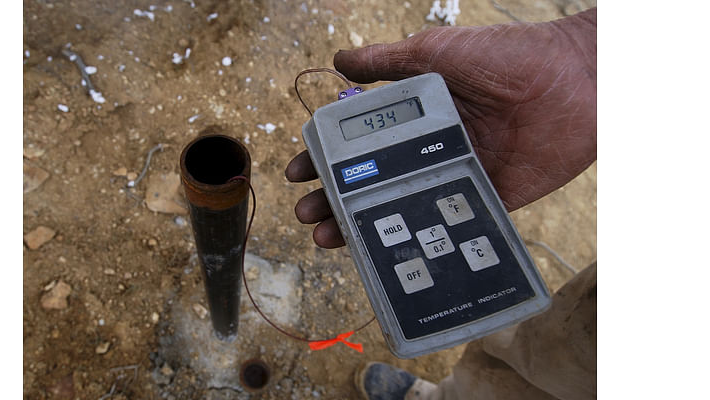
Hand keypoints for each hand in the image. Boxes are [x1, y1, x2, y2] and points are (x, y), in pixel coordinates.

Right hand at [287, 9, 596, 248]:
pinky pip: (445, 222)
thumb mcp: (436, 53)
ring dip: (363, 224)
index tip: (298, 173)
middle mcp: (429, 148)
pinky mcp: (486, 197)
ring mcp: (454, 175)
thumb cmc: (507, 57)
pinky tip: (389, 251)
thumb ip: (386, 61)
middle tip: (306, 214)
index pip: (359, 143)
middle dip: (335, 199)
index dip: (326, 158)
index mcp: (415, 116)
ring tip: (328, 238)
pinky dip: (417, 239)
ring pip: (399, 207)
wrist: (575, 81)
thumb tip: (338, 60)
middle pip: (372, 181)